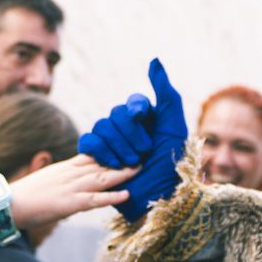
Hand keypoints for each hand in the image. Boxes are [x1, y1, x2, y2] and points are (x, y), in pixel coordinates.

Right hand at [3, 156, 134, 230]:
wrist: (7, 204)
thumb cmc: (25, 195)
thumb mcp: (47, 178)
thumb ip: (63, 175)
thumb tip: (77, 175)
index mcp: (65, 167)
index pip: (93, 154)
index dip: (112, 149)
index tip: (129, 143)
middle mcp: (70, 174)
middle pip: (101, 163)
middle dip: (122, 157)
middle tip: (143, 151)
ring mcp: (71, 188)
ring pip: (102, 178)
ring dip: (123, 173)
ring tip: (141, 168)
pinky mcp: (69, 204)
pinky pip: (94, 199)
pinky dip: (112, 197)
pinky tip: (127, 194)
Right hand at [77, 59, 186, 219]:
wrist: (160, 201)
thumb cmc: (172, 166)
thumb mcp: (174, 128)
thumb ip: (166, 93)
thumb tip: (154, 60)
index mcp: (146, 122)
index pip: (131, 105)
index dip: (136, 114)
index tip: (144, 120)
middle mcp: (127, 131)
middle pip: (113, 117)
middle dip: (130, 136)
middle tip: (144, 155)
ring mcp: (111, 146)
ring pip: (99, 130)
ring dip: (117, 149)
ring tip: (131, 166)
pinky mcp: (97, 161)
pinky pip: (87, 146)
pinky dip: (101, 154)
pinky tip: (115, 167)